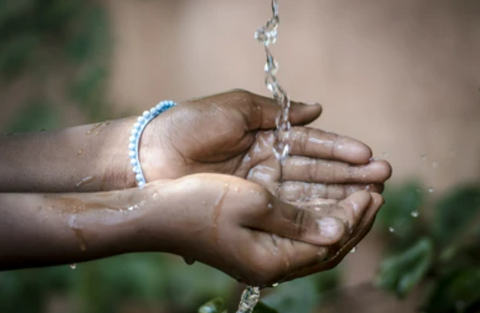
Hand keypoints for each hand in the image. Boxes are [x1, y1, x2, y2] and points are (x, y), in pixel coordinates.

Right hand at [139, 173, 383, 286]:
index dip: (354, 217)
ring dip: (336, 214)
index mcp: (271, 261)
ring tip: (359, 192)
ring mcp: (260, 254)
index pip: (329, 243)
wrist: (155, 213)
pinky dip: (314, 215)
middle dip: (354, 218)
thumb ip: (297, 219)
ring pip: (313, 238)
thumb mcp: (252, 203)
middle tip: (375, 190)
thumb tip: (337, 229)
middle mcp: (269, 264)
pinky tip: (324, 199)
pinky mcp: (252, 242)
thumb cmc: (198, 204)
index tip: (372, 191)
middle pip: (326, 246)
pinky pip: (295, 232)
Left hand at [140, 90, 390, 194]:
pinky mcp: (249, 208)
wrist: (151, 154)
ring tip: (371, 197)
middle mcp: (268, 164)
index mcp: (266, 136)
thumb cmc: (191, 125)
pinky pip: (286, 211)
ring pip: (306, 193)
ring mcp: (260, 188)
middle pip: (316, 171)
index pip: (311, 145)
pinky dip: (311, 213)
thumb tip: (319, 108)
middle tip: (383, 179)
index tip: (369, 156)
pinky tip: (336, 216)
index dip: (340, 151)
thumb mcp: (236, 108)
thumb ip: (277, 111)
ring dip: (338, 195)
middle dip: (349, 174)